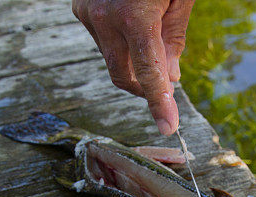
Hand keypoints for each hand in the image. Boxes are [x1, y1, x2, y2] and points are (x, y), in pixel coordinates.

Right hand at [72, 0, 194, 134]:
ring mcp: (88, 13)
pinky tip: (132, 19)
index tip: (168, 126)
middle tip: (166, 88)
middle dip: (144, 87)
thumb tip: (170, 77)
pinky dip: (120, 40)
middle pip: (123, 75)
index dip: (159, 103)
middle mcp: (105, 18)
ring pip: (112, 57)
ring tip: (151, 28)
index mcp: (133, 15)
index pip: (149, 73)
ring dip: (132, 58)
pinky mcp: (81, 8)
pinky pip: (103, 38)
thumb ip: (174, 38)